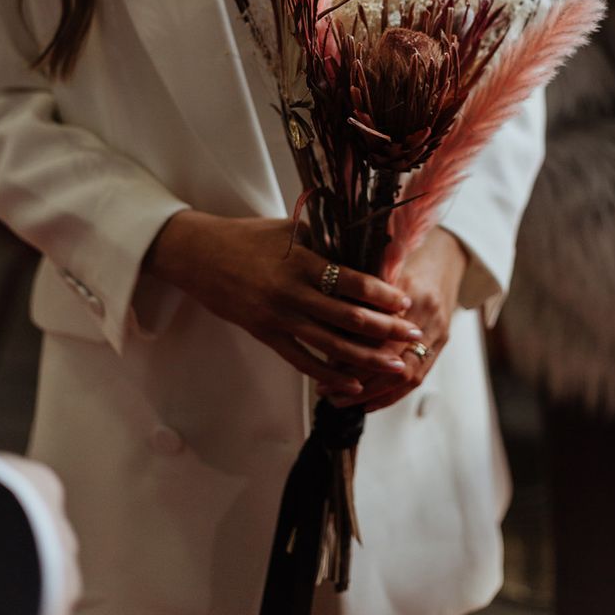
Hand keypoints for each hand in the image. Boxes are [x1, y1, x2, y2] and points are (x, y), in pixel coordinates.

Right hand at [143, 210, 423, 394]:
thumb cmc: (248, 237)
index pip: (352, 281)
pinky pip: (302, 360)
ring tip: (396, 366)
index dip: (382, 294)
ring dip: (368, 357)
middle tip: (414, 336)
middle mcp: (292, 291)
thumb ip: (324, 242)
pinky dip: (329, 374)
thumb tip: (365, 249)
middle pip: (348, 317)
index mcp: (301, 260)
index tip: (405, 302)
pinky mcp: (265, 335)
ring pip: (331, 345)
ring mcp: (277, 317)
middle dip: (386, 330)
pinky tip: (353, 383)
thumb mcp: (289, 230)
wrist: (199, 256)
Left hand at [317, 227, 465, 411]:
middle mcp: (427, 314)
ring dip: (372, 395)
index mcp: (408, 291)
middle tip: (324, 390)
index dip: (350, 355)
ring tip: (340, 402)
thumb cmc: (405, 258)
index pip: (379, 335)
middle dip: (357, 383)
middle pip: (394, 362)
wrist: (447, 254)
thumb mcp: (380, 265)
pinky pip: (419, 377)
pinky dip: (391, 395)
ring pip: (407, 376)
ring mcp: (439, 330)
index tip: (321, 365)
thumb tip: (323, 327)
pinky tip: (367, 404)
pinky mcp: (443, 342)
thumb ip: (358, 292)